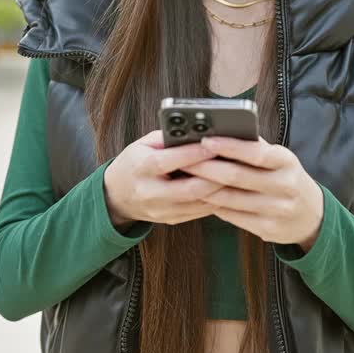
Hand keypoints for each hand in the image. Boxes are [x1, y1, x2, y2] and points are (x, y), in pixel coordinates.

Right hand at [103, 130, 224, 229]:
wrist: (116, 196)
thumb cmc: (134, 163)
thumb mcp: (143, 144)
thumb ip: (168, 137)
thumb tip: (198, 132)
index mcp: (142, 168)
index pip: (171, 161)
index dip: (196, 153)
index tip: (217, 144)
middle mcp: (151, 193)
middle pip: (190, 188)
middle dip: (216, 175)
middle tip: (236, 162)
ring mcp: (161, 210)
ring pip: (199, 203)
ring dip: (221, 189)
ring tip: (237, 174)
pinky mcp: (171, 220)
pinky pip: (200, 212)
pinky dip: (216, 199)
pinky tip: (228, 188)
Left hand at [183, 136, 324, 251]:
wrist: (312, 216)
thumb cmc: (287, 179)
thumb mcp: (280, 159)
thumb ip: (255, 148)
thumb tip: (220, 133)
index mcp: (287, 161)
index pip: (256, 152)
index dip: (229, 146)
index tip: (205, 140)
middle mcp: (285, 186)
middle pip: (238, 176)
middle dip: (206, 167)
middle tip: (184, 160)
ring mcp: (277, 210)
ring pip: (231, 199)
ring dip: (203, 188)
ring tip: (185, 178)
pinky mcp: (268, 229)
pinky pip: (233, 216)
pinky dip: (214, 205)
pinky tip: (200, 198)